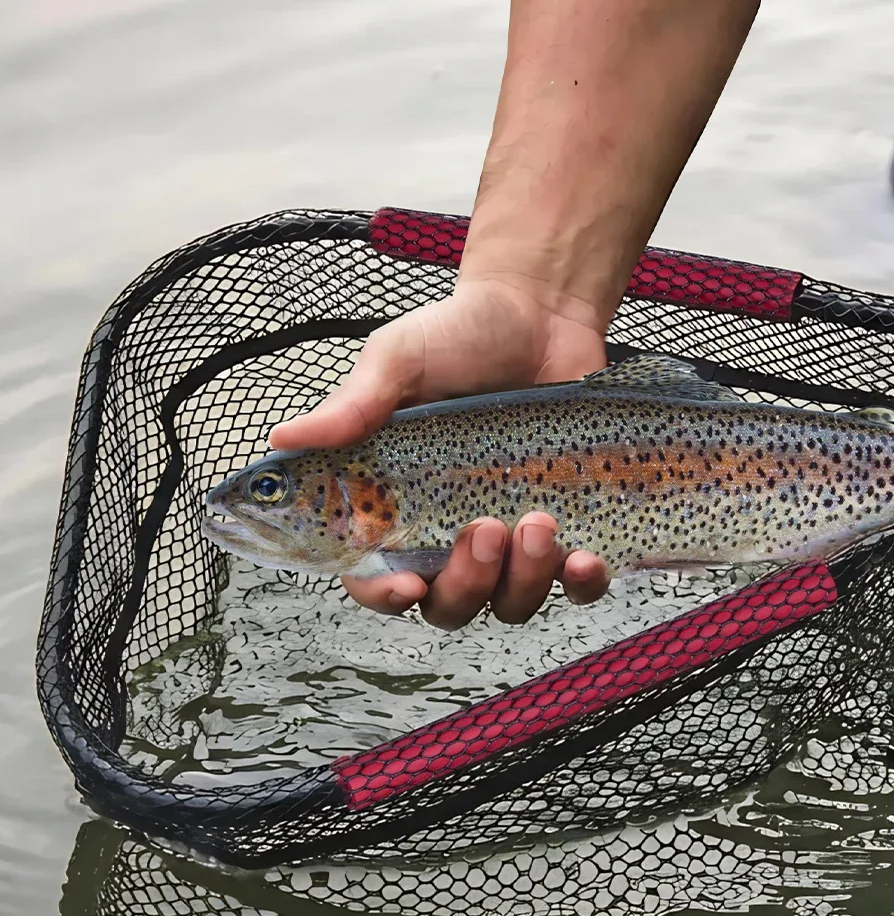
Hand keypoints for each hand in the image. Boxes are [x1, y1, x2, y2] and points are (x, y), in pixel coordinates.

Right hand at [268, 275, 610, 626]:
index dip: (383, 593)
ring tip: (539, 522)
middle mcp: (448, 532)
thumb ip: (353, 405)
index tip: (405, 584)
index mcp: (394, 503)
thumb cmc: (461, 334)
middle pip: (448, 603)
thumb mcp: (399, 359)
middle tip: (483, 528)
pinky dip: (582, 584)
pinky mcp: (570, 528)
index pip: (373, 575)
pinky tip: (586, 557)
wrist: (544, 312)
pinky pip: (576, 586)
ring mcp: (512, 536)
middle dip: (466, 582)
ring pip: (510, 602)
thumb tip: (285, 437)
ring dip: (524, 580)